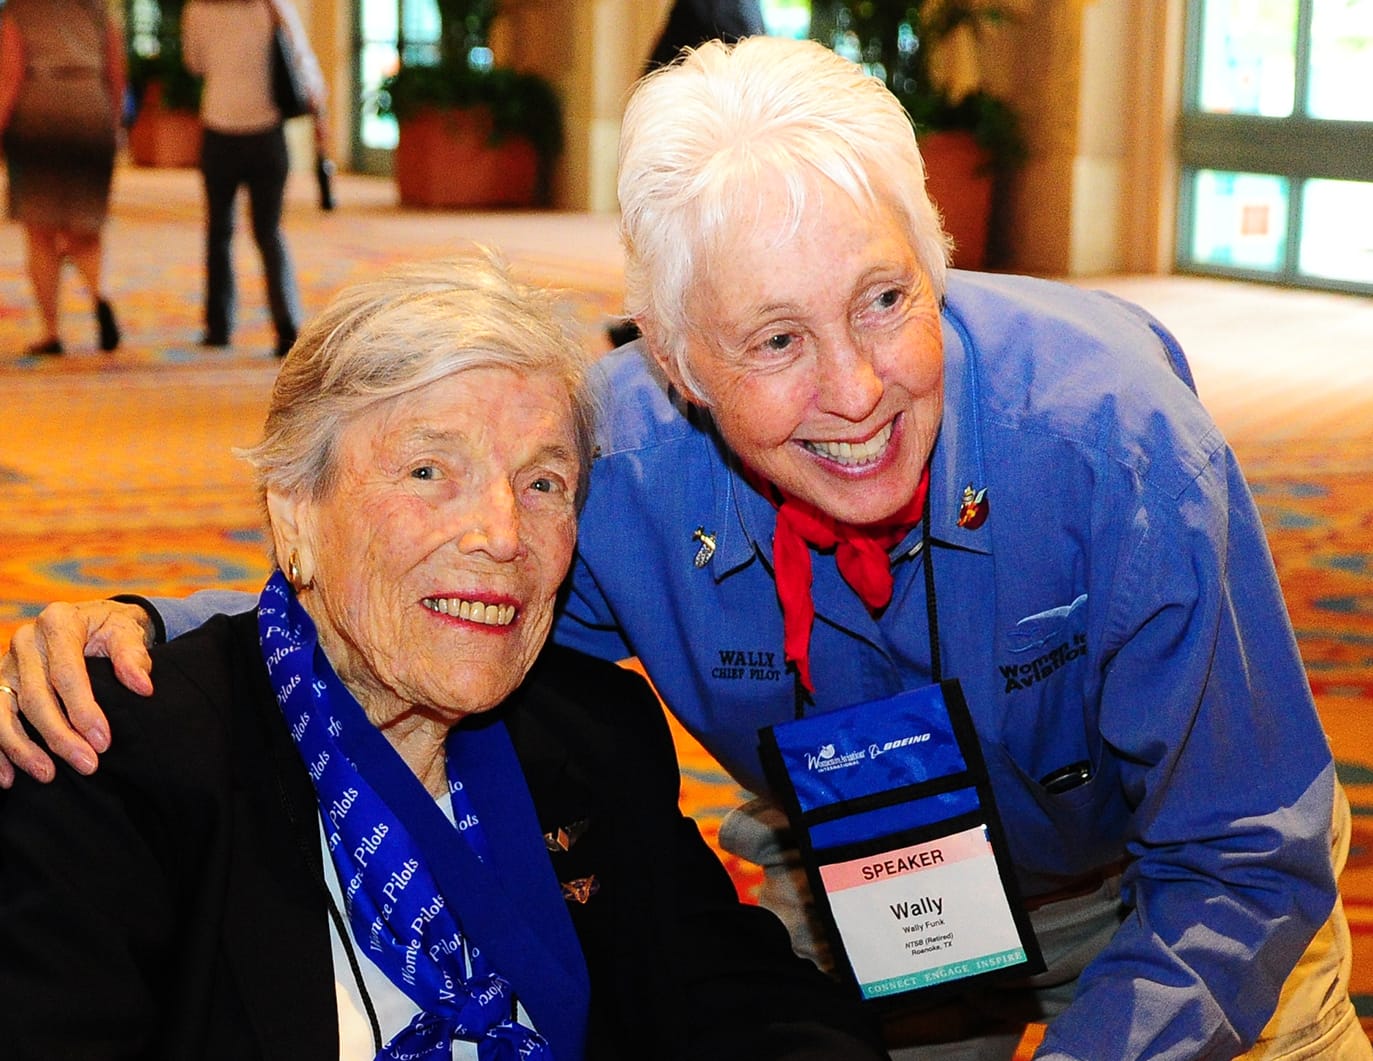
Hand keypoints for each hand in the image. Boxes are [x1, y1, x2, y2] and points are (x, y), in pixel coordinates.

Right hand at [0, 600, 154, 786]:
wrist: (92, 619)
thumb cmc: (112, 628)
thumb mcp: (128, 632)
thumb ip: (134, 657)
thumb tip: (143, 687)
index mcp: (58, 623)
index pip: (66, 673)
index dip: (83, 710)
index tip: (103, 742)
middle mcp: (26, 641)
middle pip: (35, 697)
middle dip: (60, 736)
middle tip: (87, 765)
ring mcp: (7, 662)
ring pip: (4, 712)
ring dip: (23, 749)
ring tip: (48, 775)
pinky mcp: (0, 683)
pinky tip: (7, 778)